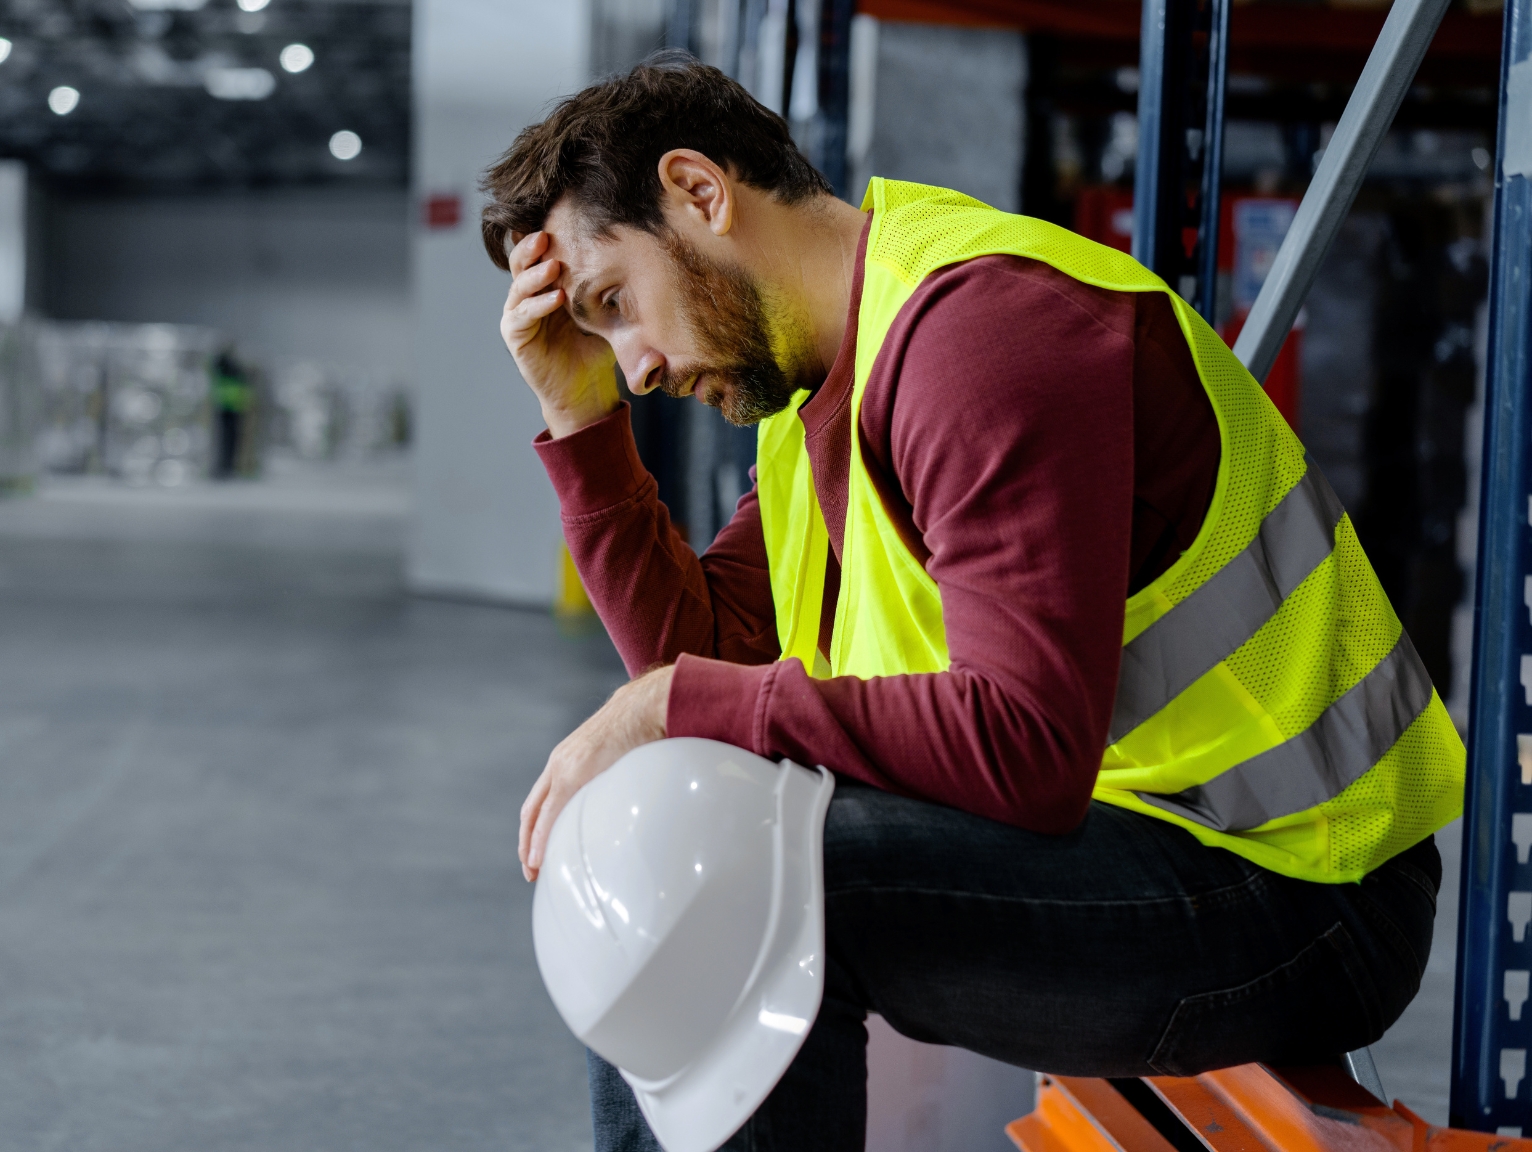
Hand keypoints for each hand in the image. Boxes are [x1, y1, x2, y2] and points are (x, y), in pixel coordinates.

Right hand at [500, 230, 619, 437]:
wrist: (588, 390)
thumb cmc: (597, 348)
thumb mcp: (605, 311)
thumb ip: (606, 286)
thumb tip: (630, 250)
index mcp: (547, 284)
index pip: (540, 253)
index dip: (545, 236)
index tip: (561, 218)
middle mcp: (528, 295)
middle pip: (521, 262)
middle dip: (532, 246)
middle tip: (547, 234)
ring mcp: (518, 314)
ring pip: (519, 286)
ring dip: (535, 274)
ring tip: (554, 265)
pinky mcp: (515, 336)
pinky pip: (521, 315)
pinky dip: (537, 305)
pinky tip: (556, 298)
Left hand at [519, 665, 673, 881]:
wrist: (644, 705)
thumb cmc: (641, 727)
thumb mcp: (619, 753)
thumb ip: (615, 774)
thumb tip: (632, 795)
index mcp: (569, 759)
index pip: (543, 798)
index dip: (537, 825)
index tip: (540, 849)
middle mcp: (559, 763)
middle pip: (532, 809)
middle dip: (527, 841)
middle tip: (532, 869)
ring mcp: (564, 768)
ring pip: (535, 814)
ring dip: (530, 844)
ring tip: (533, 869)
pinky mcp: (573, 773)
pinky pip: (551, 813)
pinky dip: (542, 836)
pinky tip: (539, 855)